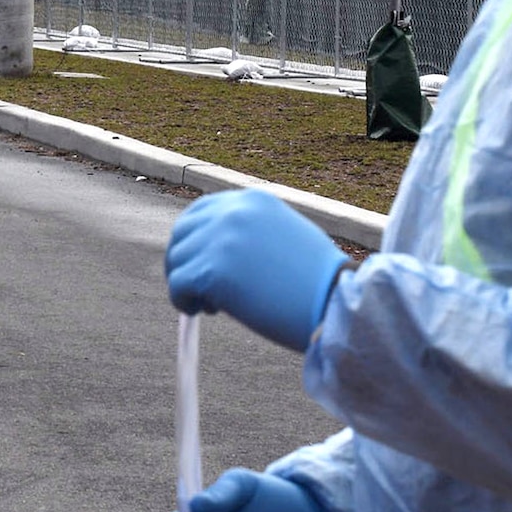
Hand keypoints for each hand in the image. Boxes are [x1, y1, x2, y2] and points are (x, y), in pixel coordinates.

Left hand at [165, 188, 345, 350]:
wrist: (334, 302)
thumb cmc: (316, 280)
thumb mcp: (283, 236)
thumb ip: (250, 233)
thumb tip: (214, 252)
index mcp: (252, 200)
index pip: (202, 210)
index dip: (194, 238)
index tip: (198, 260)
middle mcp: (233, 212)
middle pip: (182, 233)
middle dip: (183, 260)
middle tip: (197, 287)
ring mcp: (220, 240)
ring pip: (177, 261)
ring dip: (185, 283)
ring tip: (208, 304)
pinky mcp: (211, 271)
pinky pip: (178, 285)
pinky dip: (182, 300)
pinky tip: (200, 310)